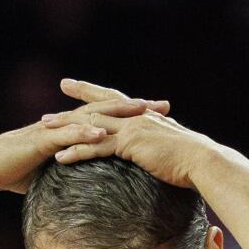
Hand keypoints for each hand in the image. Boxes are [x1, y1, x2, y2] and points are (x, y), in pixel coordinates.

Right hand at [0, 92, 171, 195]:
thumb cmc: (21, 171)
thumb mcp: (58, 171)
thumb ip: (78, 170)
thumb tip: (98, 183)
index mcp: (72, 128)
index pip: (108, 118)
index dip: (134, 116)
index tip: (162, 116)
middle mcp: (66, 123)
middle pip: (105, 110)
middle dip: (134, 107)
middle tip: (162, 105)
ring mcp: (55, 129)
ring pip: (89, 116)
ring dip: (115, 113)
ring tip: (139, 112)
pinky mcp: (43, 140)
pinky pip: (67, 134)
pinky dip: (85, 132)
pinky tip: (102, 133)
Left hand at [40, 78, 212, 186]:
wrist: (203, 161)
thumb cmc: (194, 159)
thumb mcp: (174, 145)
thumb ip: (161, 142)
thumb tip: (159, 150)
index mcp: (144, 115)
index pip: (113, 98)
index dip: (90, 91)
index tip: (71, 86)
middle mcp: (134, 117)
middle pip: (95, 108)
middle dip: (68, 111)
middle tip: (46, 115)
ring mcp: (131, 129)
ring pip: (90, 126)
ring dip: (65, 130)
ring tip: (44, 135)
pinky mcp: (130, 145)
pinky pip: (97, 147)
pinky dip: (77, 152)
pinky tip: (60, 158)